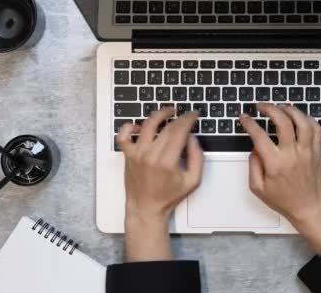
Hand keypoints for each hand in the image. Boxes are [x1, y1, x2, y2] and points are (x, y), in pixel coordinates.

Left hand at [116, 109, 202, 260]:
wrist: (145, 208)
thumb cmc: (168, 197)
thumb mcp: (192, 181)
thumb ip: (197, 158)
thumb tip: (193, 138)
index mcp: (167, 162)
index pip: (179, 131)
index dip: (188, 119)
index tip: (194, 114)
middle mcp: (150, 155)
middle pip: (166, 126)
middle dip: (179, 117)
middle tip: (186, 115)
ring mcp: (137, 154)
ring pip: (147, 124)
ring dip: (159, 114)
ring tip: (168, 111)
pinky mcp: (127, 155)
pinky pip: (123, 135)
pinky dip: (130, 126)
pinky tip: (140, 126)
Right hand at [239, 103, 320, 253]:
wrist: (308, 207)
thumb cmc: (284, 200)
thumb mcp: (257, 188)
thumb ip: (253, 165)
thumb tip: (254, 147)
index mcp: (275, 164)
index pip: (259, 135)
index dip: (249, 123)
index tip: (245, 118)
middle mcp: (292, 154)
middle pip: (283, 121)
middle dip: (269, 108)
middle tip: (261, 106)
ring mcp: (307, 151)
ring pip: (302, 121)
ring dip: (290, 110)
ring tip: (280, 107)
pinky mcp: (316, 151)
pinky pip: (316, 128)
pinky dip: (307, 118)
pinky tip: (298, 117)